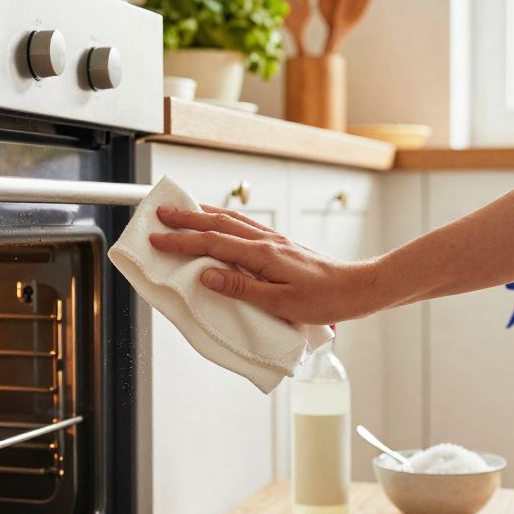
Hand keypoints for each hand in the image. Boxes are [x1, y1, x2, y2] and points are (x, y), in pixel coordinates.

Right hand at [149, 205, 379, 324]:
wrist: (356, 289)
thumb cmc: (324, 299)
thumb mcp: (278, 302)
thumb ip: (239, 288)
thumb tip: (206, 275)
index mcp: (262, 254)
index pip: (211, 243)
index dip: (181, 241)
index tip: (157, 238)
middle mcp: (266, 241)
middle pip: (217, 223)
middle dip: (185, 218)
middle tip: (160, 214)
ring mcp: (274, 240)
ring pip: (231, 219)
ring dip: (203, 214)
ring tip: (182, 211)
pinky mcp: (281, 244)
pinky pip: (245, 225)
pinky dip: (225, 220)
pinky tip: (220, 223)